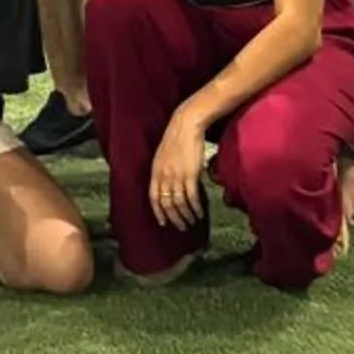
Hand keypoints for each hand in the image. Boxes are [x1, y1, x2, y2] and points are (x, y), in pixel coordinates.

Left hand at [148, 101, 210, 231]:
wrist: (186, 125)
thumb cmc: (176, 139)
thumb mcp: (163, 156)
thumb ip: (163, 172)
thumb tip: (168, 187)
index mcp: (155, 171)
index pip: (153, 197)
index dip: (158, 212)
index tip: (163, 223)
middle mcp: (164, 175)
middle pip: (167, 204)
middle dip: (174, 218)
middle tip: (181, 227)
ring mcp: (177, 175)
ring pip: (179, 203)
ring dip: (186, 216)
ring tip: (192, 222)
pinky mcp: (190, 174)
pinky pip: (192, 197)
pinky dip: (196, 208)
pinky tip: (200, 213)